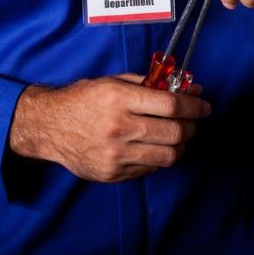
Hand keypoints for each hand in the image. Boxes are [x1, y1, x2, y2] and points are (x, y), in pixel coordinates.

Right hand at [7, 74, 209, 182]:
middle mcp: (118, 127)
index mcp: (118, 98)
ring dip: (180, 145)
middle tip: (192, 122)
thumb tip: (189, 89)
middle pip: (175, 132)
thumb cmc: (83, 99)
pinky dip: (160, 157)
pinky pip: (150, 168)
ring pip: (168, 155)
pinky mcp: (112, 173)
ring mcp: (115, 154)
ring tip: (177, 136)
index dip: (194, 106)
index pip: (170, 105)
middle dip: (191, 126)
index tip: (204, 106)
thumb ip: (151, 84)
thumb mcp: (113, 81)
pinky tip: (154, 147)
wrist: (49, 127)